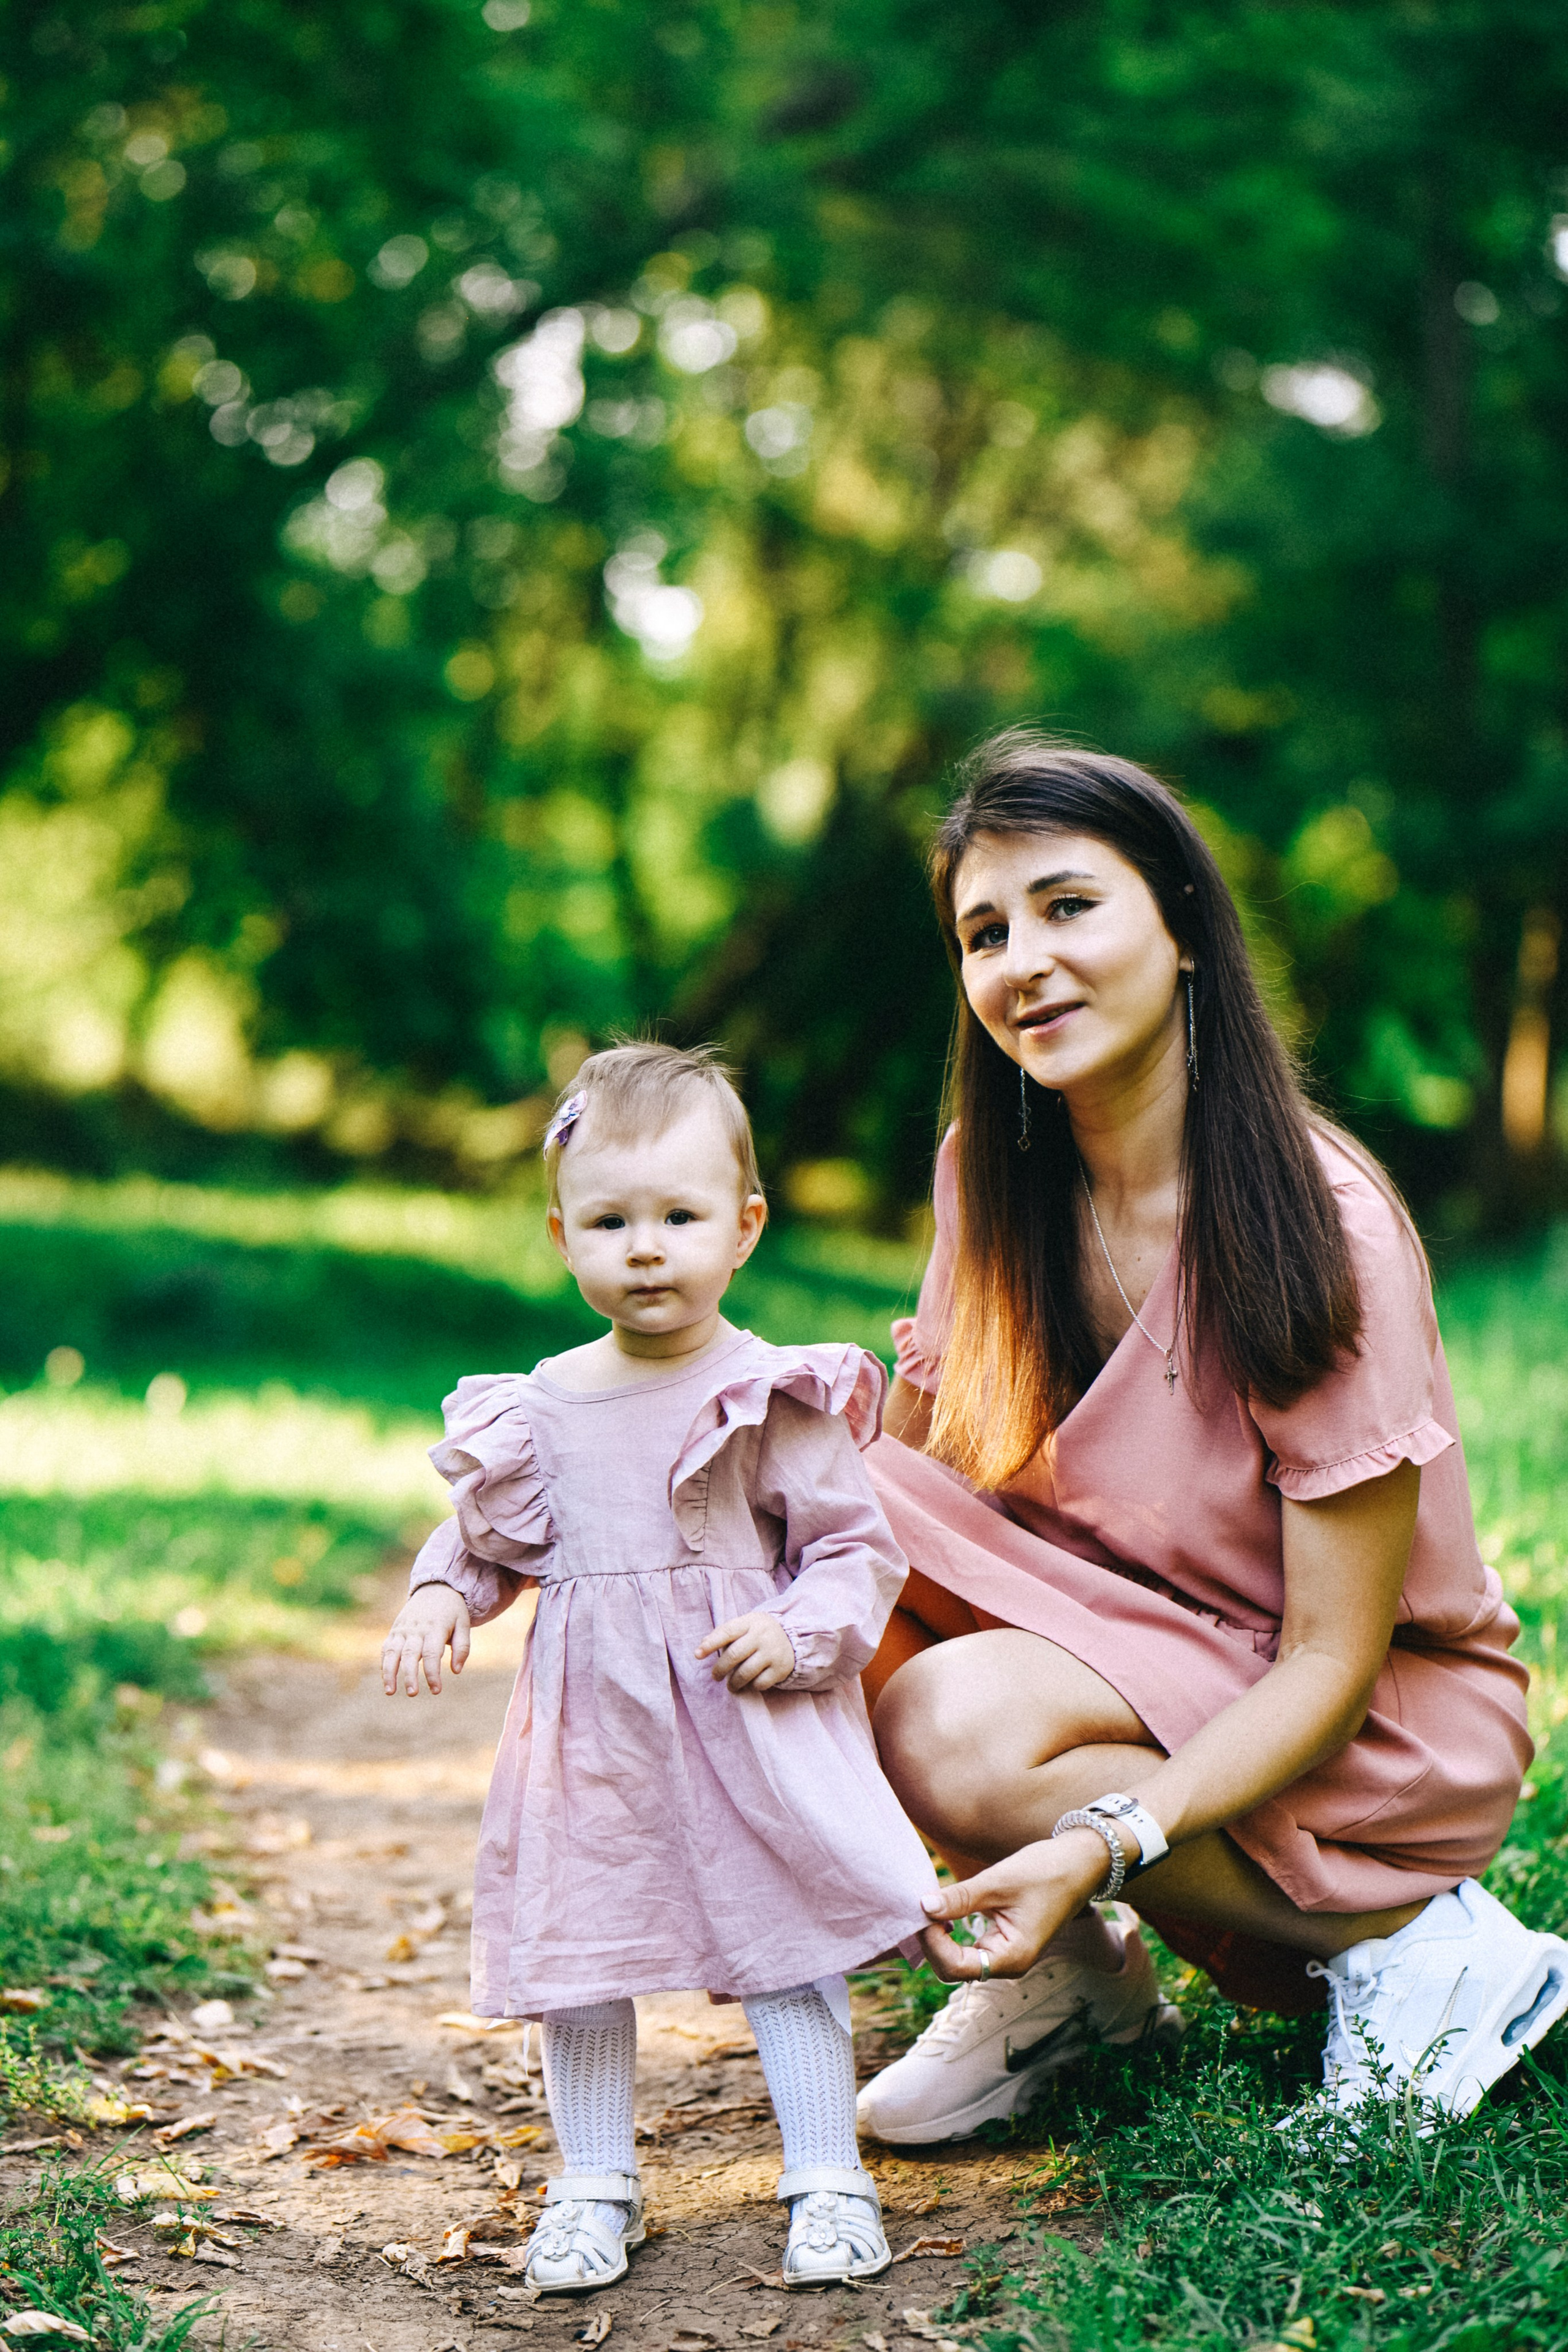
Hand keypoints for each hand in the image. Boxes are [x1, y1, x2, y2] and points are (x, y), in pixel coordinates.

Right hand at [382, 1583, 470, 1696]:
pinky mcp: (395, 1630)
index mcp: (435, 1628)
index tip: (436, 1691)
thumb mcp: (463, 1624)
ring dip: (389, 1673)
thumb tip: (456, 1671)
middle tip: (413, 1693)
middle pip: (410, 1655)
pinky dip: (384, 1664)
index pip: (432, 1654)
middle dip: (410, 1675)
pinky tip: (386, 1681)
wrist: (435, 1587)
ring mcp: (403, 1629)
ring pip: (393, 1652)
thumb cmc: (452, 1611)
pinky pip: (386, 1648)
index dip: (432, 1673)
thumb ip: (462, 1647)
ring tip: (390, 1692)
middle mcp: (417, 1629)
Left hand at [695, 1610, 795, 1693]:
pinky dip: (751, 1686)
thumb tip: (701, 1647)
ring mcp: (772, 1652)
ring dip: (733, 1683)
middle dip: (720, 1669)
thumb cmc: (759, 1633)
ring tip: (730, 1686)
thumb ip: (724, 1633)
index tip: (697, 1655)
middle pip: (734, 1654)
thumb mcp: (745, 1626)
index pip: (727, 1631)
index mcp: (751, 1622)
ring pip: (746, 1672)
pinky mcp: (780, 1669)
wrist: (793, 1638)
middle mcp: (762, 1636)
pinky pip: (760, 1683)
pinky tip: (749, 1684)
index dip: (711, 1644)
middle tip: (715, 1676)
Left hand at [919, 1831, 1109, 1981]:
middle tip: (920, 1907)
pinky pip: (969, 1948)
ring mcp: (1006, 1955)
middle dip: (932, 1942)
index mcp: (1012, 1958)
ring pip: (959, 1960)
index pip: (955, 1967)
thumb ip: (960, 1898)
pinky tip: (944, 1911)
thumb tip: (922, 1907)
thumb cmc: (1045, 1871)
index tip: (920, 1910)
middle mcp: (1009, 1964)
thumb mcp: (998, 1881)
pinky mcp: (1004, 1942)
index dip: (932, 1941)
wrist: (1080, 1864)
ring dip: (940, 1937)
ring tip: (928, 1907)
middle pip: (954, 1969)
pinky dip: (952, 1933)